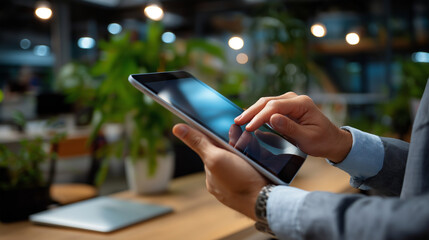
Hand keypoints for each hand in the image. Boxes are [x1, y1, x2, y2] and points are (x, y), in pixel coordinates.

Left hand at [173, 123, 267, 219]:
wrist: (267, 201)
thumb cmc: (239, 181)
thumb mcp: (215, 157)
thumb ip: (198, 142)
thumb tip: (176, 128)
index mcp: (211, 176)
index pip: (211, 151)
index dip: (219, 138)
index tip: (230, 128)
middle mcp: (223, 183)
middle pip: (227, 155)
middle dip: (235, 145)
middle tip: (246, 140)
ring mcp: (239, 186)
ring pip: (241, 161)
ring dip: (247, 152)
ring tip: (254, 150)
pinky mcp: (254, 186)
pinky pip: (253, 168)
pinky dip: (256, 162)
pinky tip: (262, 160)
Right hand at [234, 92, 351, 162]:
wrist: (332, 140)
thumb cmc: (322, 141)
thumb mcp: (307, 138)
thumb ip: (290, 128)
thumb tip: (272, 118)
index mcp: (302, 104)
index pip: (275, 107)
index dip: (260, 116)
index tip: (249, 128)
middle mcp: (295, 98)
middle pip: (268, 102)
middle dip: (251, 112)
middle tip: (237, 122)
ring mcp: (290, 101)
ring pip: (266, 103)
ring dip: (252, 111)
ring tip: (239, 120)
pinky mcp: (286, 107)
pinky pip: (269, 108)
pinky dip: (258, 113)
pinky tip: (249, 118)